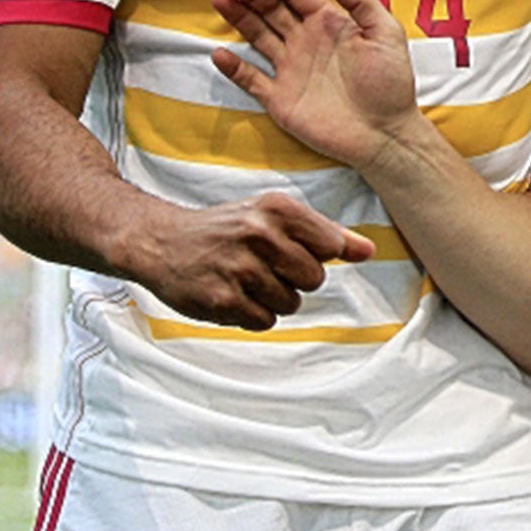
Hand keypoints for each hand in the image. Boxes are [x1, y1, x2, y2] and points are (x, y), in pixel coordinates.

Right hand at [130, 191, 376, 330]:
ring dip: (274, 299)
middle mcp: (258, 235)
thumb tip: (369, 251)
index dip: (317, 254)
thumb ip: (326, 232)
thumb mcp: (276, 216)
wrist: (161, 241)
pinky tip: (233, 295)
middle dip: (296, 279)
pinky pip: (264, 321)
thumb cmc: (229, 228)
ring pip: (291, 304)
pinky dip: (253, 314)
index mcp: (277, 209)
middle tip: (265, 266)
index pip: (331, 244)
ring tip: (246, 280)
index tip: (292, 249)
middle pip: (315, 279)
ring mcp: (239, 268)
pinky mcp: (221, 300)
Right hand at [211, 0, 419, 170]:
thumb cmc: (391, 83)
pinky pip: (250, 79)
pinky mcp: (280, 98)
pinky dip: (233, 67)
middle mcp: (306, 41)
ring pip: (257, 36)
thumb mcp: (386, 34)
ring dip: (238, 17)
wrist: (385, 133)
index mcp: (330, 23)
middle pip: (272, 9)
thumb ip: (361, 1)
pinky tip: (219, 53)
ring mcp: (290, 69)